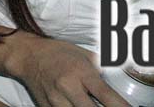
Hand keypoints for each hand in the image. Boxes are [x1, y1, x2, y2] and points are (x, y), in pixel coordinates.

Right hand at [7, 36, 128, 106]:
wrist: (28, 56)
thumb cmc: (59, 53)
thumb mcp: (84, 54)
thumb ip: (104, 69)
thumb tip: (124, 78)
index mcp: (81, 72)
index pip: (106, 96)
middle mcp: (68, 88)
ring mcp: (56, 101)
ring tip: (90, 104)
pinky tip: (78, 105)